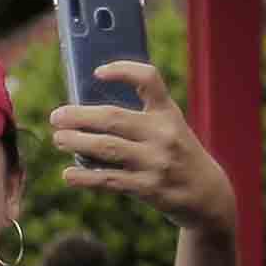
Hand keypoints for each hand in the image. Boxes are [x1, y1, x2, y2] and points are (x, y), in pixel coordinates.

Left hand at [42, 60, 234, 239]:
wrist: (208, 194)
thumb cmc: (178, 155)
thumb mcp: (170, 128)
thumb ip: (140, 119)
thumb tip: (85, 118)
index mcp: (168, 112)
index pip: (148, 79)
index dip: (122, 70)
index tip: (97, 73)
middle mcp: (163, 133)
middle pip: (114, 117)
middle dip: (79, 116)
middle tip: (56, 116)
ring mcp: (157, 161)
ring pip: (107, 148)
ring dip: (77, 142)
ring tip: (58, 139)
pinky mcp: (149, 188)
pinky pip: (110, 180)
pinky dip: (85, 177)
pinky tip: (68, 174)